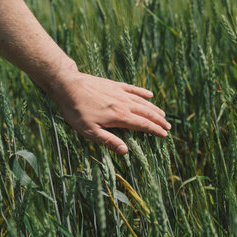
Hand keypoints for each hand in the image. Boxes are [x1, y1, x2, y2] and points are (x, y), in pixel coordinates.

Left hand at [50, 69, 170, 154]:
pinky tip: (150, 94)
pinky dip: (142, 92)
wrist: (68, 86)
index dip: (155, 130)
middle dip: (159, 120)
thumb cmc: (76, 111)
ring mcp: (120, 93)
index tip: (164, 135)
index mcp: (119, 117)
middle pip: (146, 113)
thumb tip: (125, 151)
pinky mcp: (114, 85)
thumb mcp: (89, 131)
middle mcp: (124, 104)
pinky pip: (133, 89)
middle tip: (168, 127)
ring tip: (163, 114)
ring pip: (142, 102)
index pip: (143, 125)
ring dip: (154, 108)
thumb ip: (108, 141)